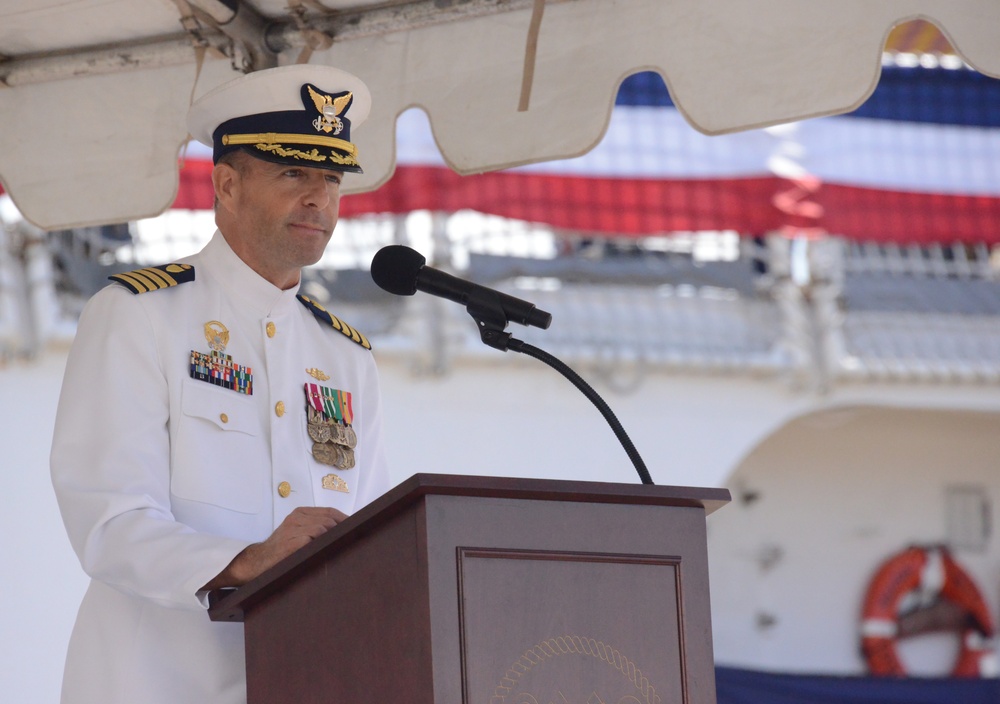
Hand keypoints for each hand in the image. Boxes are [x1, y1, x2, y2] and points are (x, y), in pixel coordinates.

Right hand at [202, 506, 346, 589]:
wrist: (258, 562)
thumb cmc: (281, 550)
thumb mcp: (298, 533)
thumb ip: (315, 528)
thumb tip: (342, 531)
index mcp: (300, 513)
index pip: (329, 511)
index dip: (344, 518)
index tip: (357, 525)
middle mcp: (297, 517)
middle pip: (329, 518)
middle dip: (344, 527)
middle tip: (354, 537)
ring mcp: (294, 528)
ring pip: (324, 527)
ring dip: (334, 536)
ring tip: (342, 545)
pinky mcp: (293, 541)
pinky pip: (315, 538)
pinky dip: (324, 543)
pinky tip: (328, 550)